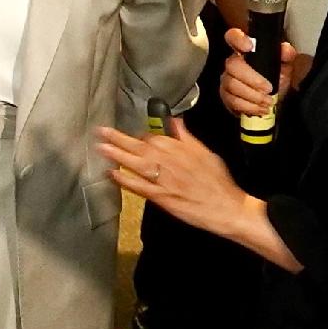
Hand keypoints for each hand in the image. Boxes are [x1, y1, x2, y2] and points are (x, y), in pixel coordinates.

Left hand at [99, 120, 254, 238]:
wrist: (227, 207)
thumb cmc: (218, 181)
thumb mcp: (206, 153)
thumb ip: (187, 138)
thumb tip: (175, 121)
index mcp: (181, 149)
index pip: (155, 137)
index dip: (140, 137)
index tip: (130, 137)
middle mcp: (171, 161)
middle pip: (141, 146)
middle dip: (119, 138)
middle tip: (101, 131)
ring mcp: (165, 180)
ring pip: (137, 164)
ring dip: (117, 155)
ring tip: (100, 148)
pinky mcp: (162, 197)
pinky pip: (139, 187)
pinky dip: (124, 180)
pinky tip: (111, 174)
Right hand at [217, 27, 308, 118]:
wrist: (272, 101)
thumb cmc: (276, 79)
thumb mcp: (286, 66)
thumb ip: (287, 56)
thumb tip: (285, 49)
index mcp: (245, 51)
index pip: (233, 37)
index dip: (237, 39)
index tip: (249, 47)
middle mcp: (232, 63)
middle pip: (233, 65)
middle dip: (252, 79)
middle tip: (269, 89)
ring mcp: (226, 80)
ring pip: (232, 85)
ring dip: (253, 96)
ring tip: (268, 102)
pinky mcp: (226, 96)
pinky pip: (232, 101)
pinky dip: (249, 106)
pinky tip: (260, 109)